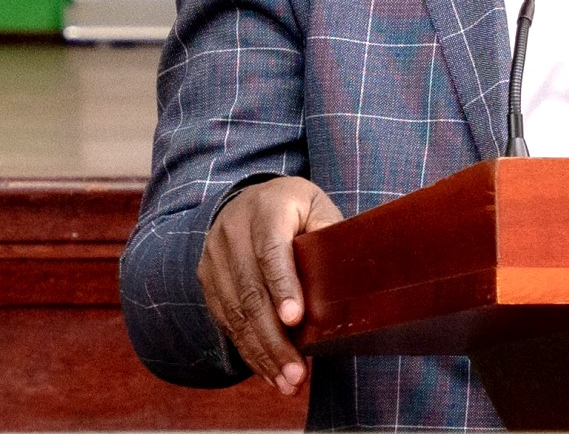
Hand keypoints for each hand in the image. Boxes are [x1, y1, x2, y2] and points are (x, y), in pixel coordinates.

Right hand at [198, 177, 342, 395]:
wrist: (248, 197)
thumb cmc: (295, 207)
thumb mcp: (316, 206)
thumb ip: (329, 233)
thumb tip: (347, 276)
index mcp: (264, 210)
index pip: (271, 251)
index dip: (283, 286)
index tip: (295, 319)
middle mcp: (231, 234)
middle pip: (250, 292)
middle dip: (274, 338)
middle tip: (297, 373)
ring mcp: (214, 260)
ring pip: (235, 315)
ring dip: (262, 354)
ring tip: (287, 382)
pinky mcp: (208, 283)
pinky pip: (227, 322)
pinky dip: (249, 350)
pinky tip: (269, 371)